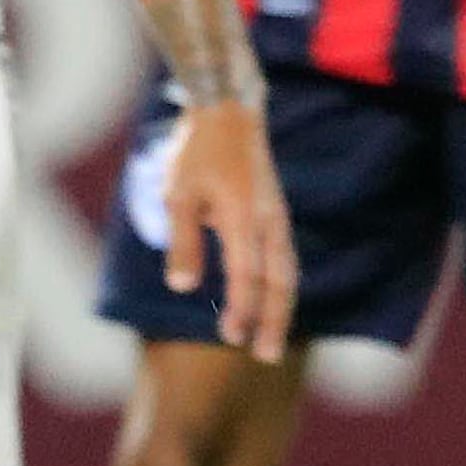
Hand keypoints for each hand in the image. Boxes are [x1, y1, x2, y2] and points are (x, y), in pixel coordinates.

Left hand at [150, 98, 296, 362]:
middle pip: (280, 280)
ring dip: (281, 306)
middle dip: (274, 319)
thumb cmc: (197, 152)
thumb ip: (183, 242)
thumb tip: (183, 288)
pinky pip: (285, 256)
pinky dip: (282, 284)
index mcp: (245, 217)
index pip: (247, 275)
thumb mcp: (178, 196)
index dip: (241, 309)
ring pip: (287, 269)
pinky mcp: (274, 211)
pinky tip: (273, 298)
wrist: (228, 110)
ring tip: (273, 338)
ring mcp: (275, 215)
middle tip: (265, 356)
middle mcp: (268, 220)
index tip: (233, 339)